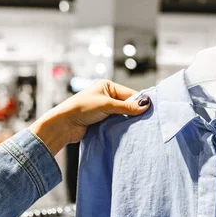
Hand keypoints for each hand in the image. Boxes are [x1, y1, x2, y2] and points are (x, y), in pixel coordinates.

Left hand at [28, 80, 149, 154]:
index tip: (151, 110)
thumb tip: (146, 104)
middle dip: (135, 111)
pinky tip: (130, 130)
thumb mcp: (107, 105)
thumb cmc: (82, 109)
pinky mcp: (102, 120)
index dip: (139, 102)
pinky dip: (122, 126)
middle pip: (127, 104)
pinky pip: (117, 122)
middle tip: (147, 120)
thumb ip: (127, 106)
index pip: (129, 93)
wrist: (64, 125)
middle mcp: (106, 96)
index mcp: (107, 86)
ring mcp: (104, 109)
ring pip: (123, 114)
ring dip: (129, 120)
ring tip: (140, 126)